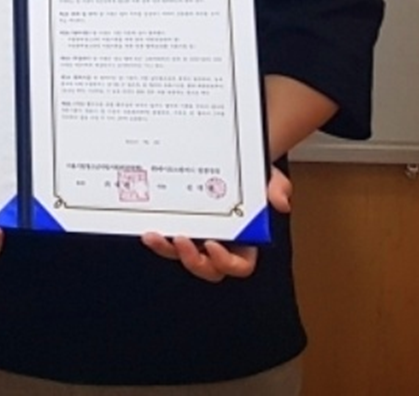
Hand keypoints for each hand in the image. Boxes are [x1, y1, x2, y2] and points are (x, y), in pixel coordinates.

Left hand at [141, 166, 292, 282]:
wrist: (227, 158)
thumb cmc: (250, 175)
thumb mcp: (269, 176)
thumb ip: (278, 187)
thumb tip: (280, 201)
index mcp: (244, 241)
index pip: (239, 266)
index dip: (226, 262)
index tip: (213, 245)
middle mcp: (219, 243)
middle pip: (206, 268)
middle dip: (192, 260)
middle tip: (181, 240)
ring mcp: (196, 236)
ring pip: (180, 255)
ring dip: (166, 250)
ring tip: (153, 236)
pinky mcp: (177, 224)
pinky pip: (166, 238)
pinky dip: (156, 236)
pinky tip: (146, 224)